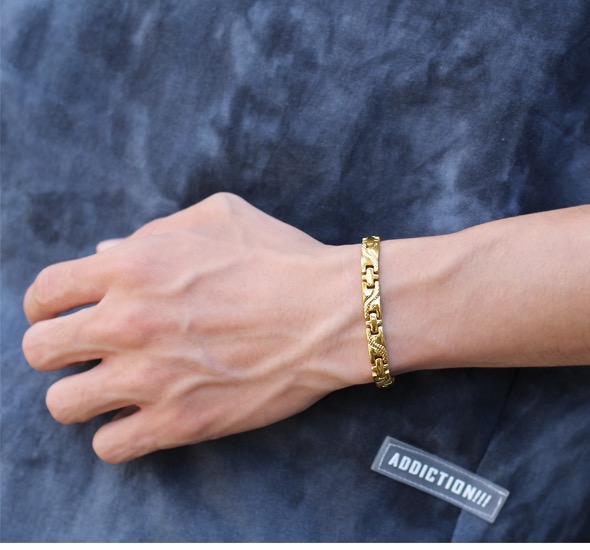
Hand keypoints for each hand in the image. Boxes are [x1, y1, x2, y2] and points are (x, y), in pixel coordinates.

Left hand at [22, 193, 365, 462]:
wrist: (333, 314)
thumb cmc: (282, 259)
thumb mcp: (218, 216)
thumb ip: (152, 230)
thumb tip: (104, 254)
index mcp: (132, 266)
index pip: (46, 292)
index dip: (46, 306)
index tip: (61, 314)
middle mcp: (128, 322)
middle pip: (40, 351)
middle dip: (57, 351)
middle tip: (86, 353)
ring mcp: (149, 378)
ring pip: (63, 405)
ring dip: (82, 396)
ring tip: (111, 391)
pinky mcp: (178, 422)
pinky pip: (109, 446)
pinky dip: (118, 435)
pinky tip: (141, 419)